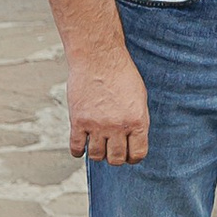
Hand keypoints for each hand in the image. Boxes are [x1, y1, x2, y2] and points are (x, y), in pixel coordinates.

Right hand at [65, 45, 150, 163]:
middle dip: (116, 157)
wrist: (98, 57)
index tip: (130, 154)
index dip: (134, 157)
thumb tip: (133, 139)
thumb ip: (137, 119)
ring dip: (98, 154)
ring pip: (97, 156)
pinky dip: (78, 151)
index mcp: (137, 120)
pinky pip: (76, 148)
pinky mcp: (78, 122)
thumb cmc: (121, 74)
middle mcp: (118, 126)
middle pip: (116, 159)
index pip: (138, 154)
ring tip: (98, 144)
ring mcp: (97, 125)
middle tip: (113, 149)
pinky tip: (82, 144)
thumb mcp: (139, 96)